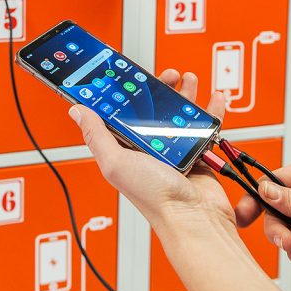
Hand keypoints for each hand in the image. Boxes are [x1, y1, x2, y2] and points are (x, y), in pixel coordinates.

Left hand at [68, 69, 231, 228]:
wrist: (194, 216)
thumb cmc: (154, 197)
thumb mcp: (115, 162)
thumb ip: (96, 135)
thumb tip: (77, 111)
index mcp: (125, 149)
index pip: (119, 113)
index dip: (122, 92)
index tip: (125, 73)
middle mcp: (149, 148)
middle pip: (152, 109)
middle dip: (158, 88)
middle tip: (165, 75)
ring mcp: (175, 149)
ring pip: (179, 113)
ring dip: (184, 93)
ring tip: (187, 79)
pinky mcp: (198, 152)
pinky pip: (204, 126)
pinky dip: (210, 110)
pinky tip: (214, 98)